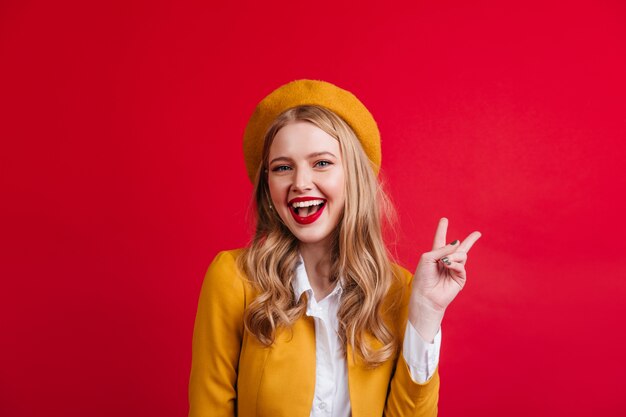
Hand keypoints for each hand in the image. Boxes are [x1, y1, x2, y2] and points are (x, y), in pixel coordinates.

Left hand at [408, 218, 481, 341]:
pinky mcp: (459, 278)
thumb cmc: (423, 277)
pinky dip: (455, 264)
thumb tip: (458, 243)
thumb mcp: (428, 258)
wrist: (426, 296)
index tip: (444, 220)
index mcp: (435, 255)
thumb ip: (442, 248)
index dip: (442, 229)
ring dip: (453, 256)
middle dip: (470, 241)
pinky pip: (461, 265)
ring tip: (445, 262)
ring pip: (461, 254)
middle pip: (459, 248)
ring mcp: (454, 270)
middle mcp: (445, 261)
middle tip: (478, 233)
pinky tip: (448, 265)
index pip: (440, 240)